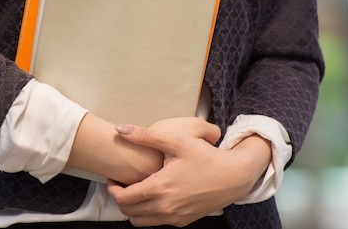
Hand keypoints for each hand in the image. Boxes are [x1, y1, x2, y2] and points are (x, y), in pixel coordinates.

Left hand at [107, 121, 270, 226]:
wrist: (234, 176)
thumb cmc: (206, 156)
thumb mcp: (176, 140)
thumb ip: (144, 135)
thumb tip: (119, 129)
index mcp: (160, 188)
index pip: (123, 198)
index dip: (112, 188)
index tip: (114, 178)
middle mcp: (165, 207)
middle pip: (128, 212)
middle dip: (120, 198)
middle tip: (121, 183)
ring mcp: (175, 217)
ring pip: (140, 221)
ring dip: (133, 208)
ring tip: (136, 190)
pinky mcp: (183, 221)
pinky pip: (157, 222)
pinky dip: (149, 212)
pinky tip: (153, 195)